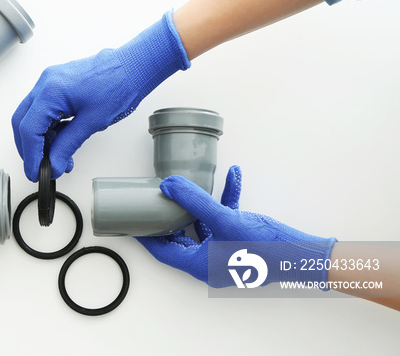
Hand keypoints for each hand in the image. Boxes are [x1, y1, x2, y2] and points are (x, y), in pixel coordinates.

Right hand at [12, 11, 189, 180]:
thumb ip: (68, 145)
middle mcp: (46, 83)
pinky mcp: (58, 85)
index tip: (36, 171)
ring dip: (41, 140)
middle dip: (29, 148)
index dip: (30, 155)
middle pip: (23, 122)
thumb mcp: (92, 122)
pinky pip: (44, 110)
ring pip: (32, 117)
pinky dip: (49, 129)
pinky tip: (62, 142)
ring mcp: (50, 83)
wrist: (133, 66)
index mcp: (51, 91)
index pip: (29, 129)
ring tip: (58, 158)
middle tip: (40, 167)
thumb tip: (54, 164)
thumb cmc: (119, 85)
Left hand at [136, 166, 336, 287]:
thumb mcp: (226, 219)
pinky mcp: (240, 241)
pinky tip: (234, 177)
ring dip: (201, 202)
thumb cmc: (267, 247)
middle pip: (179, 236)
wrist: (306, 256)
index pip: (162, 251)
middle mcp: (210, 260)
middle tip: (157, 199)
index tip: (134, 221)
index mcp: (200, 264)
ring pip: (203, 224)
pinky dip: (227, 199)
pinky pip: (226, 218)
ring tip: (192, 182)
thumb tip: (169, 185)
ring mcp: (225, 251)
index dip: (146, 235)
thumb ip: (195, 200)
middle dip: (170, 215)